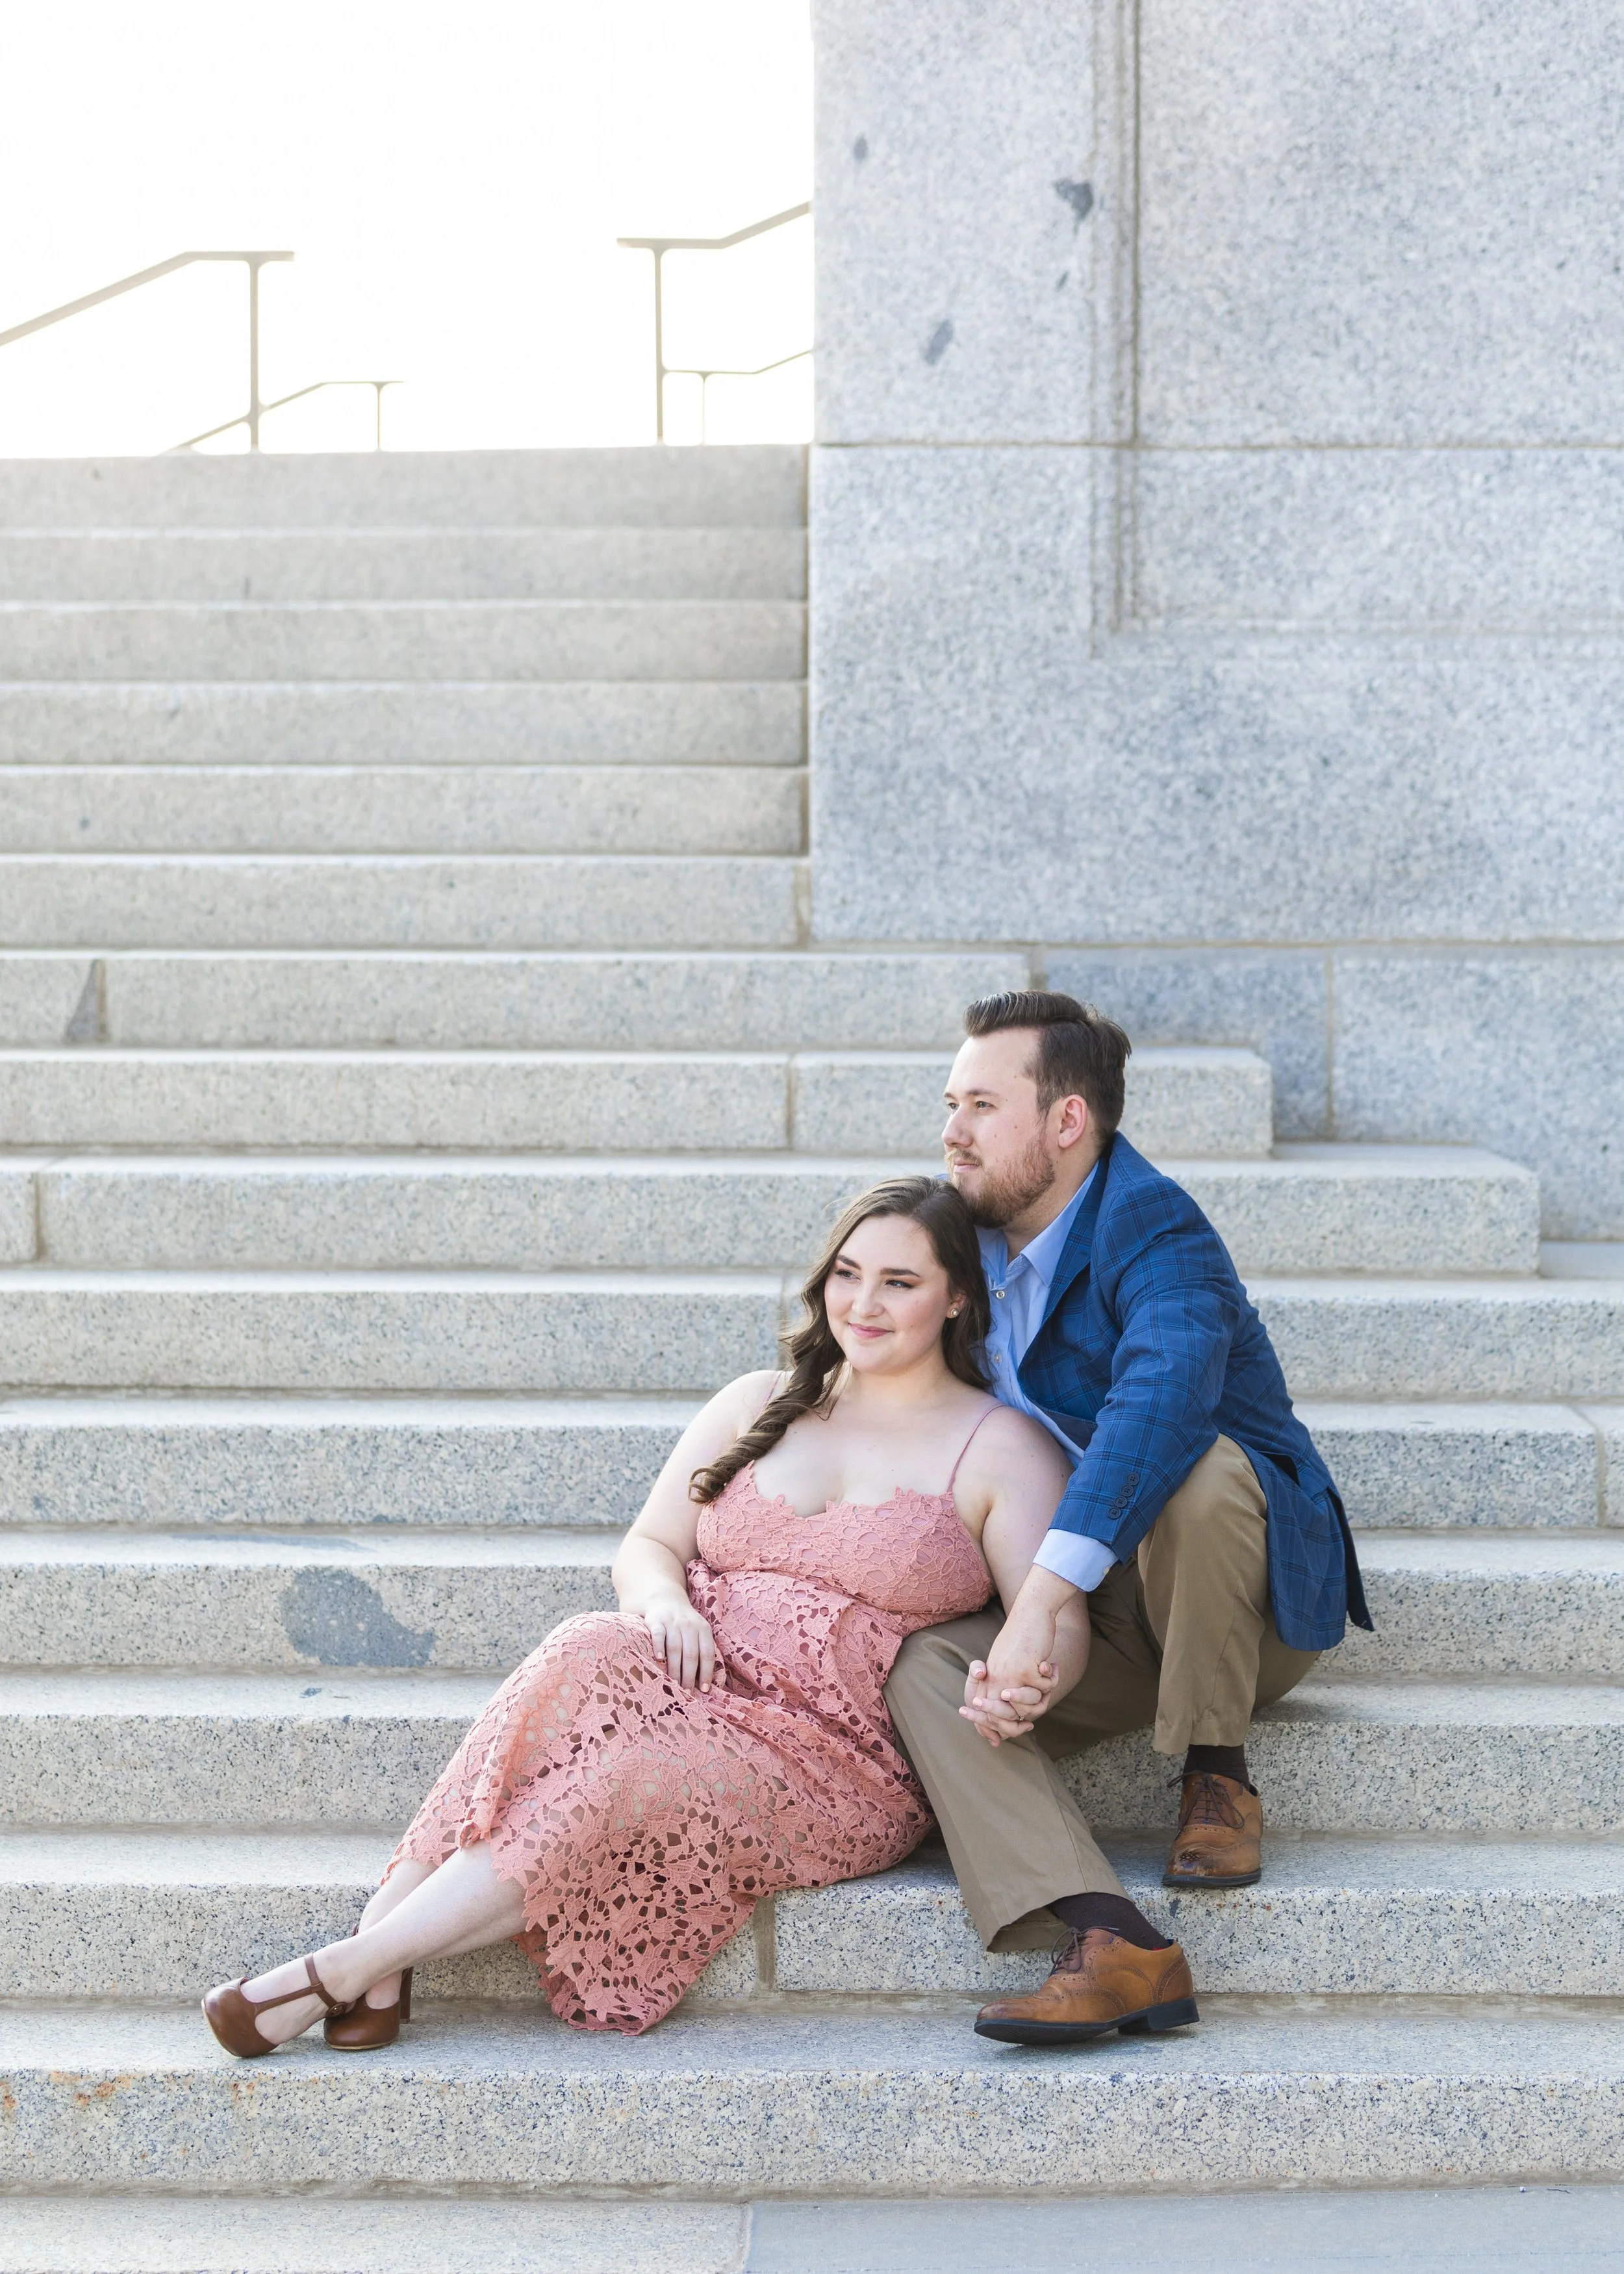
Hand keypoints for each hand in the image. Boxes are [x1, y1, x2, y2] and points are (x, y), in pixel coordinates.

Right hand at [642, 1592, 723, 1690]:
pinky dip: (659, 1646)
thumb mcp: (697, 1631)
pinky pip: (658, 1635)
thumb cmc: (684, 1624)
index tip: (704, 1689)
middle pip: (691, 1654)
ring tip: (674, 1685)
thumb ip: (702, 1650)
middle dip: (689, 1676)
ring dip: (675, 1668)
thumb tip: (705, 1683)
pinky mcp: (656, 1621)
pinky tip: (659, 1659)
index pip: (707, 1653)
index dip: (706, 1672)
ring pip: (675, 1648)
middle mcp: (689, 1625)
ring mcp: (672, 1622)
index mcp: (703, 1629)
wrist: (665, 1599)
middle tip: (686, 1693)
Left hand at [957, 1567, 1072, 1744]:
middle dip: (1017, 1724)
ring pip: (1029, 1705)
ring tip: (1044, 1678)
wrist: (1029, 1612)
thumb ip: (1004, 1682)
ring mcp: (1011, 1674)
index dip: (992, 1729)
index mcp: (990, 1676)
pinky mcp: (1027, 1669)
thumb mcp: (1006, 1661)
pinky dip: (1052, 1676)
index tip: (997, 1741)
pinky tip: (1051, 1662)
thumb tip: (1013, 1712)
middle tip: (1028, 1725)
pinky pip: (1045, 1687)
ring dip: (1041, 1694)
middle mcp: (997, 1677)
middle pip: (1005, 1716)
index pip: (986, 1711)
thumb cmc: (1021, 1636)